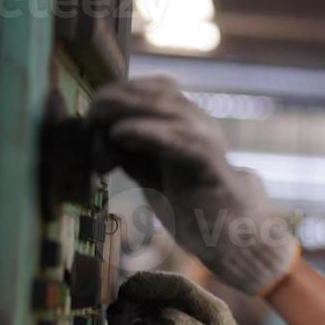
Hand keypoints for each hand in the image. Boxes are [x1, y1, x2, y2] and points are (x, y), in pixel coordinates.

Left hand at [88, 75, 299, 295]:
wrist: (237, 236)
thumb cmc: (193, 207)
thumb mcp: (151, 173)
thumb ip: (130, 152)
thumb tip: (101, 135)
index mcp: (184, 121)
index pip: (143, 87)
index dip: (111, 99)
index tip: (89, 130)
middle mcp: (197, 121)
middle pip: (147, 90)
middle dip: (109, 103)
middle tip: (87, 128)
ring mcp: (206, 138)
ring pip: (161, 105)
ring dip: (120, 112)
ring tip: (98, 131)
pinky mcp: (209, 163)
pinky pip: (178, 138)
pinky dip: (146, 131)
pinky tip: (120, 133)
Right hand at [106, 271, 285, 324]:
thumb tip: (162, 315)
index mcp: (208, 307)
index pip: (177, 286)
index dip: (153, 282)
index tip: (129, 287)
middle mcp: (191, 312)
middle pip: (158, 296)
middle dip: (134, 300)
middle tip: (112, 312)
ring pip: (148, 312)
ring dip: (128, 316)